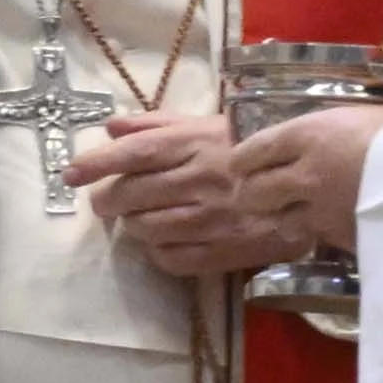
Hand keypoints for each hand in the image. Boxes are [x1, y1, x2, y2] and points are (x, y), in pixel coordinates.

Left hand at [67, 99, 346, 281]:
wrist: (312, 182)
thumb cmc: (253, 147)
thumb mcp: (208, 124)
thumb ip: (158, 124)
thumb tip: (110, 126)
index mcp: (195, 143)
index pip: (134, 154)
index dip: (96, 164)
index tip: (70, 174)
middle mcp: (199, 180)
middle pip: (133, 194)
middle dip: (108, 200)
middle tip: (105, 202)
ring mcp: (211, 219)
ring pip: (146, 228)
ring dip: (132, 225)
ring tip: (136, 219)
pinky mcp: (223, 251)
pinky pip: (171, 258)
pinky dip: (157, 251)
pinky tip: (163, 240)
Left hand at [233, 102, 382, 262]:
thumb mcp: (377, 116)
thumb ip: (353, 127)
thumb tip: (362, 126)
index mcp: (307, 135)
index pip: (252, 150)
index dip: (242, 160)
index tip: (240, 164)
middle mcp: (303, 174)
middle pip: (253, 192)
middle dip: (251, 194)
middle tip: (258, 194)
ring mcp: (319, 212)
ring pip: (278, 222)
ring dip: (279, 219)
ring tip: (288, 216)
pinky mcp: (340, 240)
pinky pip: (315, 239)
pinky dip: (316, 236)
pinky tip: (328, 230)